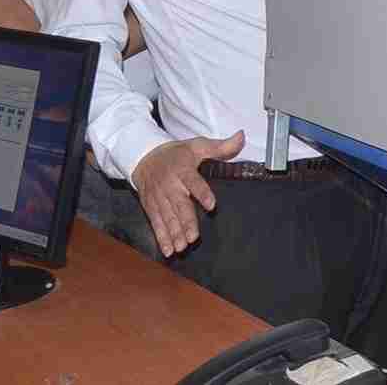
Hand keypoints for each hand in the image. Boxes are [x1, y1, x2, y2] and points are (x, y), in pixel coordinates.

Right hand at [131, 131, 243, 256]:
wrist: (144, 157)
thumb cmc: (176, 153)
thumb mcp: (198, 145)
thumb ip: (221, 146)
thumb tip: (241, 137)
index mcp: (183, 170)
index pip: (194, 182)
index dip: (202, 193)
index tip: (211, 204)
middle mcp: (170, 185)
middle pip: (179, 205)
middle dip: (186, 222)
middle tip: (193, 237)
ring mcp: (159, 198)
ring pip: (167, 217)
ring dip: (174, 233)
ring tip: (181, 246)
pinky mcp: (151, 207)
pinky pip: (156, 223)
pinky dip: (161, 237)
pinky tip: (168, 249)